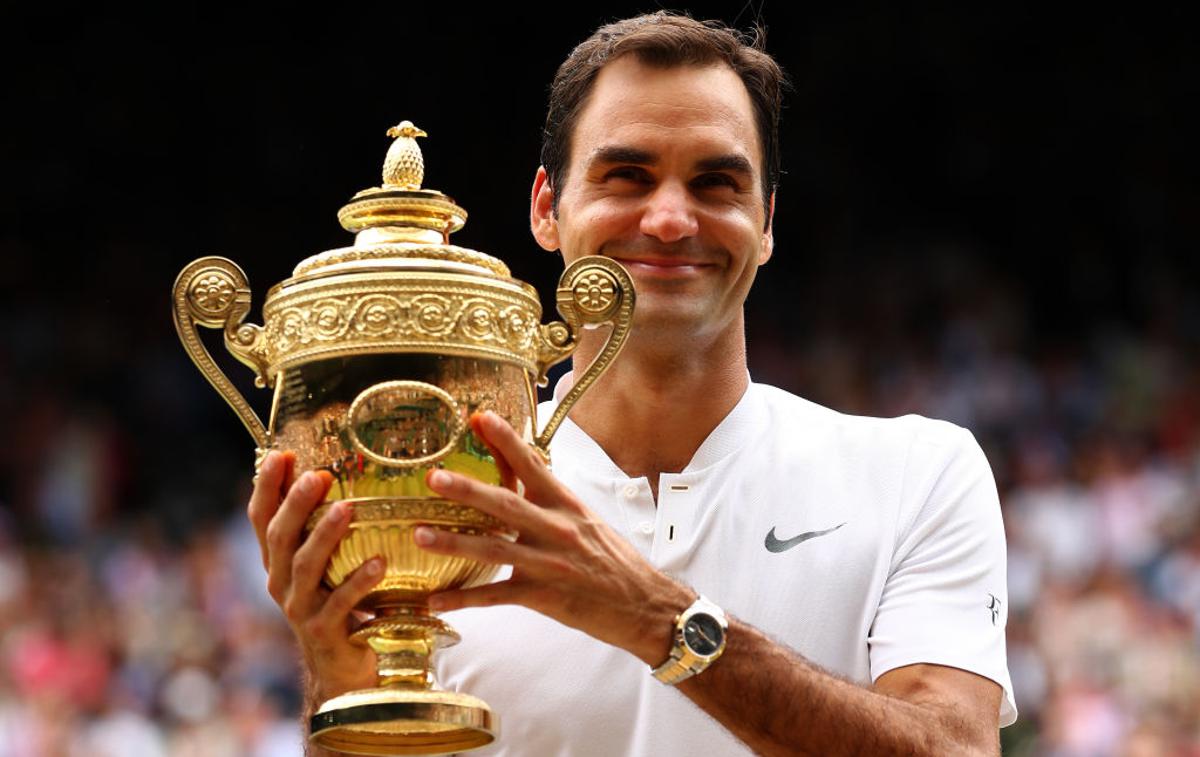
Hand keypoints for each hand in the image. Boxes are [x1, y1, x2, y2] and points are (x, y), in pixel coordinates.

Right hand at [247, 450, 382, 698]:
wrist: (340, 669)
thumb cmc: (336, 605)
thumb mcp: (323, 566)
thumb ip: (319, 529)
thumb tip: (329, 472)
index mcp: (277, 562)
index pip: (262, 519)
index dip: (266, 488)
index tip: (279, 455)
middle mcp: (281, 582)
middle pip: (281, 537)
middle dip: (295, 503)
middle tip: (317, 475)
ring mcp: (299, 608)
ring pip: (306, 566)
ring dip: (326, 535)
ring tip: (347, 509)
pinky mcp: (323, 631)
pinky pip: (340, 603)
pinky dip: (358, 582)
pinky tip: (379, 563)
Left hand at [415, 411, 691, 664]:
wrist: (646, 605)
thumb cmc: (616, 563)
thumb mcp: (588, 521)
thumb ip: (554, 502)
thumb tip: (527, 475)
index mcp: (568, 505)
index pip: (533, 465)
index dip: (506, 441)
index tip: (481, 418)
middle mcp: (557, 529)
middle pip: (505, 505)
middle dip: (468, 490)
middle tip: (434, 477)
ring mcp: (549, 564)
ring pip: (494, 550)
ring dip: (454, 542)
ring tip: (420, 535)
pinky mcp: (544, 597)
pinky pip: (496, 596)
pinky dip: (465, 599)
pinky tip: (437, 600)